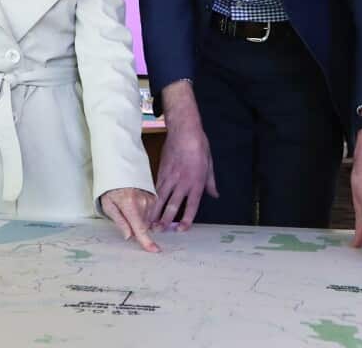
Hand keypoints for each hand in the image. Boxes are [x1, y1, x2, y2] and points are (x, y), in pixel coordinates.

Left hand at [101, 188, 159, 252]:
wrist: (119, 171)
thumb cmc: (110, 189)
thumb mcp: (108, 205)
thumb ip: (120, 222)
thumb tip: (129, 236)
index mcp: (130, 205)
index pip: (140, 228)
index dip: (146, 241)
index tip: (154, 250)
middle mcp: (143, 202)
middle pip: (143, 226)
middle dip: (135, 226)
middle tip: (124, 214)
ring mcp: (150, 199)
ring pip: (147, 220)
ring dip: (139, 219)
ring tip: (129, 207)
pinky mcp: (154, 197)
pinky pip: (150, 212)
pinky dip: (143, 212)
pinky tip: (135, 204)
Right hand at [146, 82, 217, 230]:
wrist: (185, 130)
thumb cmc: (199, 145)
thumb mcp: (210, 164)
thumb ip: (211, 182)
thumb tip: (215, 195)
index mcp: (196, 182)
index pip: (192, 205)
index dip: (187, 218)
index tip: (182, 229)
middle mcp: (182, 182)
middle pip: (173, 204)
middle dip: (165, 219)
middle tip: (159, 231)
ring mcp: (170, 176)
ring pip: (161, 197)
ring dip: (154, 211)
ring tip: (149, 223)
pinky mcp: (161, 170)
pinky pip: (155, 187)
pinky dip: (151, 198)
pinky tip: (146, 206)